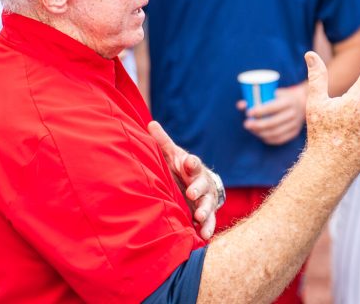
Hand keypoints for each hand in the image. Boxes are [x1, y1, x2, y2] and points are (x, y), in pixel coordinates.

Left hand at [148, 121, 218, 239]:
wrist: (200, 182)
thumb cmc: (182, 167)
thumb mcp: (173, 154)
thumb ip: (162, 141)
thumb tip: (150, 123)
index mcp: (192, 167)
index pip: (193, 163)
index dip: (191, 162)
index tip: (188, 162)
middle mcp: (201, 182)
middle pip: (202, 185)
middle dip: (198, 189)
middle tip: (191, 194)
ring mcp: (206, 198)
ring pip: (208, 204)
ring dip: (204, 211)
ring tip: (199, 217)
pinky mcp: (207, 212)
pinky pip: (209, 221)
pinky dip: (207, 228)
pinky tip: (203, 236)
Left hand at [238, 83, 305, 145]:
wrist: (302, 103)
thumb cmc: (280, 97)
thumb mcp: (271, 93)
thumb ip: (255, 98)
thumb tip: (240, 105)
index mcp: (288, 101)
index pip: (273, 107)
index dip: (259, 111)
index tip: (248, 113)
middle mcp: (293, 113)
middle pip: (273, 122)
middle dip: (257, 125)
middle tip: (246, 124)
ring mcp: (295, 124)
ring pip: (275, 132)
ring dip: (260, 133)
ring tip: (251, 129)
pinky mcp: (294, 133)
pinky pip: (279, 139)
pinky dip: (267, 138)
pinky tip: (260, 135)